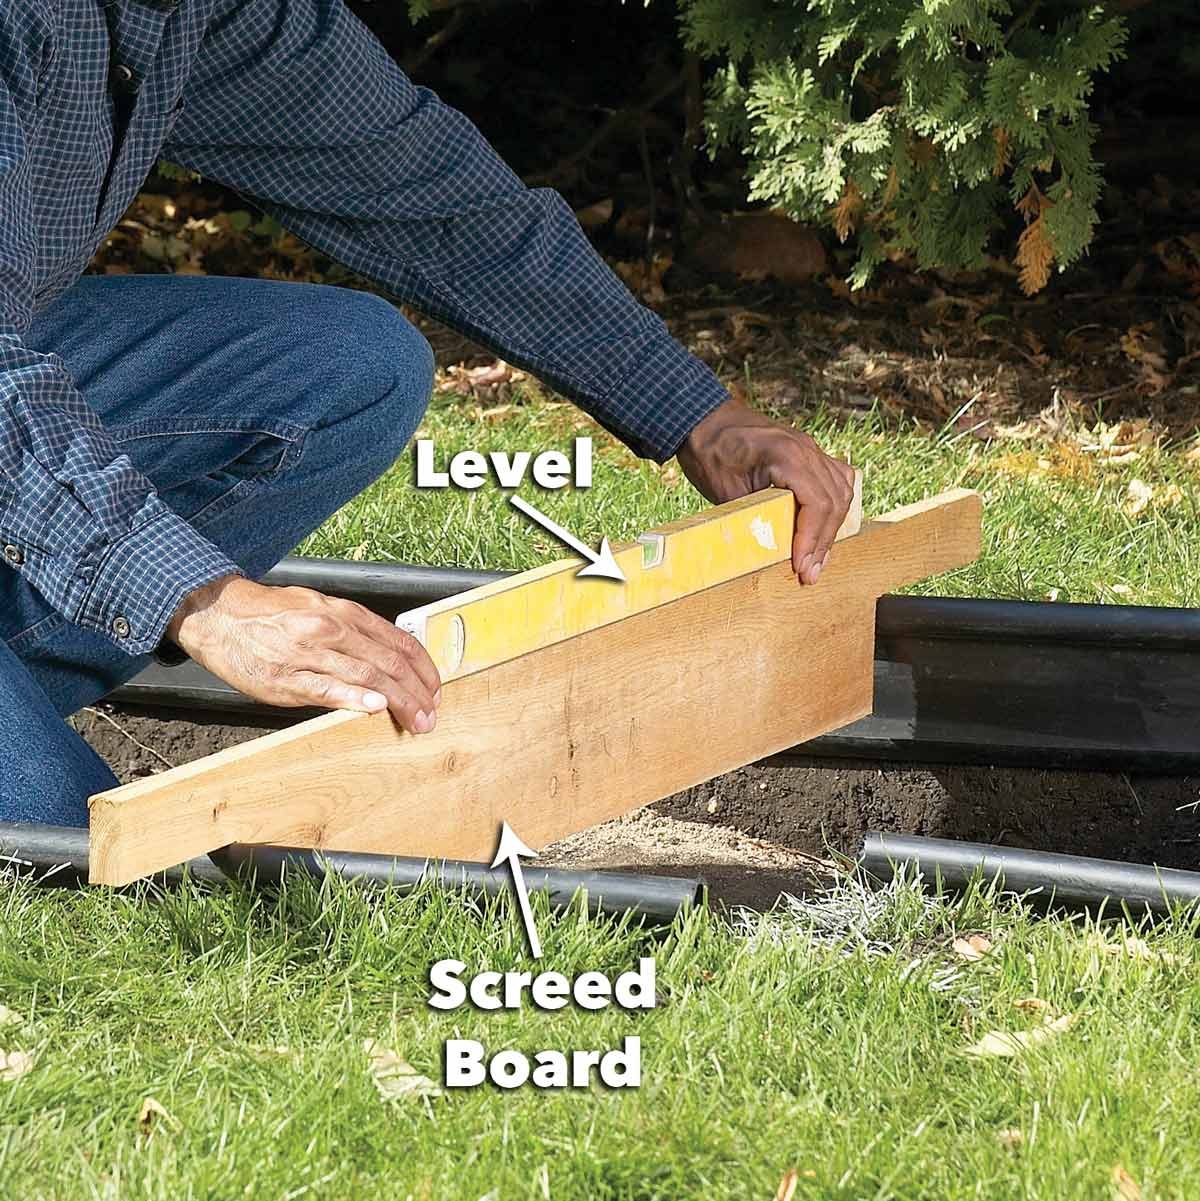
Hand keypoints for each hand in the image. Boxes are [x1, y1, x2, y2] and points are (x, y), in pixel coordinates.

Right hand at [167, 575, 441, 732]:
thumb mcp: (319, 608)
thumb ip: (354, 631)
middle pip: (389, 662)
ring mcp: (308, 654)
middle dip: (417, 691)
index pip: (398, 641)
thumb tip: (389, 657)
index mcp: (342, 612)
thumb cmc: (271, 614)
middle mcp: (330, 629)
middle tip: (432, 713)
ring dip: (398, 701)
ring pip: (366, 676)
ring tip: (417, 719)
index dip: (423, 668)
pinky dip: (354, 698)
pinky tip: (375, 707)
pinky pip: (326, 689)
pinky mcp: (285, 679)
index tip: (435, 688)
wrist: (219, 615)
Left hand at [676, 396, 856, 584]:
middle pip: (834, 501)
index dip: (812, 540)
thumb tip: (774, 553)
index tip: (801, 566)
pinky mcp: (808, 452)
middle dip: (823, 542)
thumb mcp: (727, 492)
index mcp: (787, 455)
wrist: (703, 421)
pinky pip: (837, 479)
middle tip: (810, 574)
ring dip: (831, 528)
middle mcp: (806, 449)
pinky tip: (827, 529)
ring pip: (841, 491)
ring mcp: (810, 448)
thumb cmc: (710, 453)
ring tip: (818, 559)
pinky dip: (835, 506)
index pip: (817, 504)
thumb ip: (757, 518)